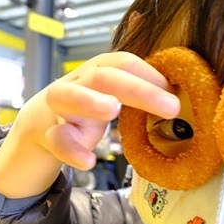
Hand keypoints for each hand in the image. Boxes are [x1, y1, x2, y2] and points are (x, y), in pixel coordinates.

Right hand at [0, 52, 179, 197]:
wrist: (39, 126)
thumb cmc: (87, 108)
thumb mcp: (112, 93)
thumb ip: (140, 88)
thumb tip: (183, 84)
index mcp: (98, 71)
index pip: (123, 62)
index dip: (150, 73)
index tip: (177, 91)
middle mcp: (77, 82)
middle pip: (103, 76)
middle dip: (138, 89)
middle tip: (170, 106)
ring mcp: (59, 107)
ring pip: (67, 95)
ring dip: (90, 100)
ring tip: (112, 109)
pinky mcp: (48, 133)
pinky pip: (57, 139)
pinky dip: (72, 150)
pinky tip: (88, 161)